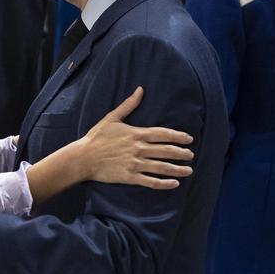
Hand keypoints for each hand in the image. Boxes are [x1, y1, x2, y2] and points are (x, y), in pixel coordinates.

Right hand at [75, 86, 193, 188]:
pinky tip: (174, 183)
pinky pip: (151, 181)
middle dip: (182, 153)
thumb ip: (128, 105)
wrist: (83, 157)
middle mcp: (138, 149)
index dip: (179, 136)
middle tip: (191, 155)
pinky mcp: (129, 177)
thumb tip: (140, 90)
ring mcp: (135, 164)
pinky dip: (164, 183)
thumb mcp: (112, 118)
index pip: (163, 134)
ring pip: (162, 167)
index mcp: (136, 134)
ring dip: (178, 169)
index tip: (189, 139)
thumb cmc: (96, 137)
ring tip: (188, 170)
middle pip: (167, 151)